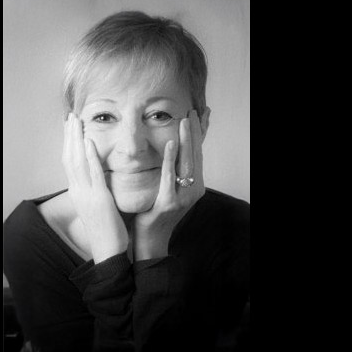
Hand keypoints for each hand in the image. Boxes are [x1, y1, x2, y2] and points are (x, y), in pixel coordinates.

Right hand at [62, 113, 128, 262]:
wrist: (108, 251)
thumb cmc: (106, 230)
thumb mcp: (96, 207)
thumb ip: (95, 190)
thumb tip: (98, 177)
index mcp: (77, 193)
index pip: (69, 163)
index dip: (68, 144)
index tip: (69, 128)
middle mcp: (78, 192)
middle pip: (69, 158)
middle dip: (69, 136)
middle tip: (70, 117)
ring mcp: (87, 195)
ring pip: (77, 162)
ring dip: (76, 139)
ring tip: (76, 122)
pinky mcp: (99, 199)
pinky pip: (93, 174)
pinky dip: (90, 157)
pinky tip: (89, 142)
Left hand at [133, 110, 205, 260]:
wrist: (150, 240)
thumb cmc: (156, 213)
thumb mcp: (168, 190)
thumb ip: (172, 172)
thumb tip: (170, 150)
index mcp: (195, 186)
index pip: (198, 155)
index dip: (200, 135)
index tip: (200, 115)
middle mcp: (194, 190)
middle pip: (195, 155)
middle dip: (195, 132)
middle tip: (193, 111)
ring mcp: (184, 197)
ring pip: (186, 163)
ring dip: (186, 140)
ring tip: (185, 121)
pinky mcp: (169, 203)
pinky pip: (170, 177)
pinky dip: (171, 159)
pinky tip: (171, 144)